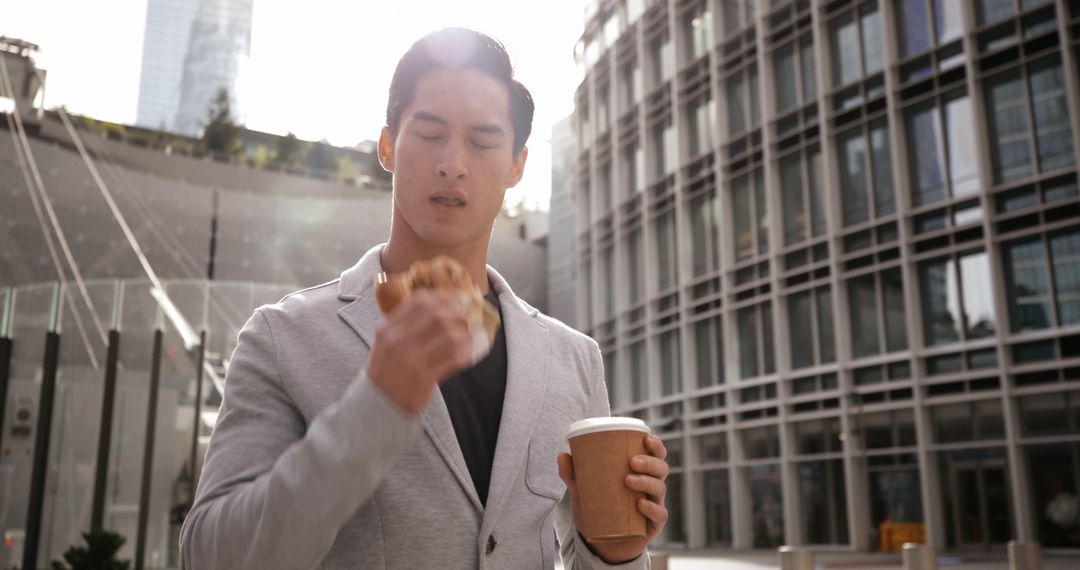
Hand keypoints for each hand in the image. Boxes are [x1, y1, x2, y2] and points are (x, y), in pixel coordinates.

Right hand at [366, 290, 473, 414]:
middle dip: (457, 314)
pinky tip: (466, 356)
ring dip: (464, 335)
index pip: (418, 301)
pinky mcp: (423, 378)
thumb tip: (440, 309)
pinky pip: (452, 359)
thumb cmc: (386, 373)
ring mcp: (410, 359)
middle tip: (466, 320)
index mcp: (387, 329)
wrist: (377, 407)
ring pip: (447, 334)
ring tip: (468, 338)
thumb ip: (405, 326)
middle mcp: (397, 341)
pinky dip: (464, 355)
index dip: (442, 298)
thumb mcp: (386, 345)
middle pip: (436, 314)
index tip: (454, 304)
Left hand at [557, 435, 668, 563]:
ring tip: (628, 480)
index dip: (656, 446)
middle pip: (661, 469)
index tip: (647, 438)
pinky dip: (652, 508)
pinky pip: (659, 514)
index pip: (655, 456)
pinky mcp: (653, 525)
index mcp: (640, 473)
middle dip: (650, 462)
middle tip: (632, 462)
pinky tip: (639, 504)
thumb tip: (562, 455)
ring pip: (660, 488)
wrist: (602, 545)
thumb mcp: (584, 492)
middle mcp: (651, 487)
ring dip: (647, 481)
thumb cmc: (599, 512)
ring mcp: (654, 505)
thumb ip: (573, 475)